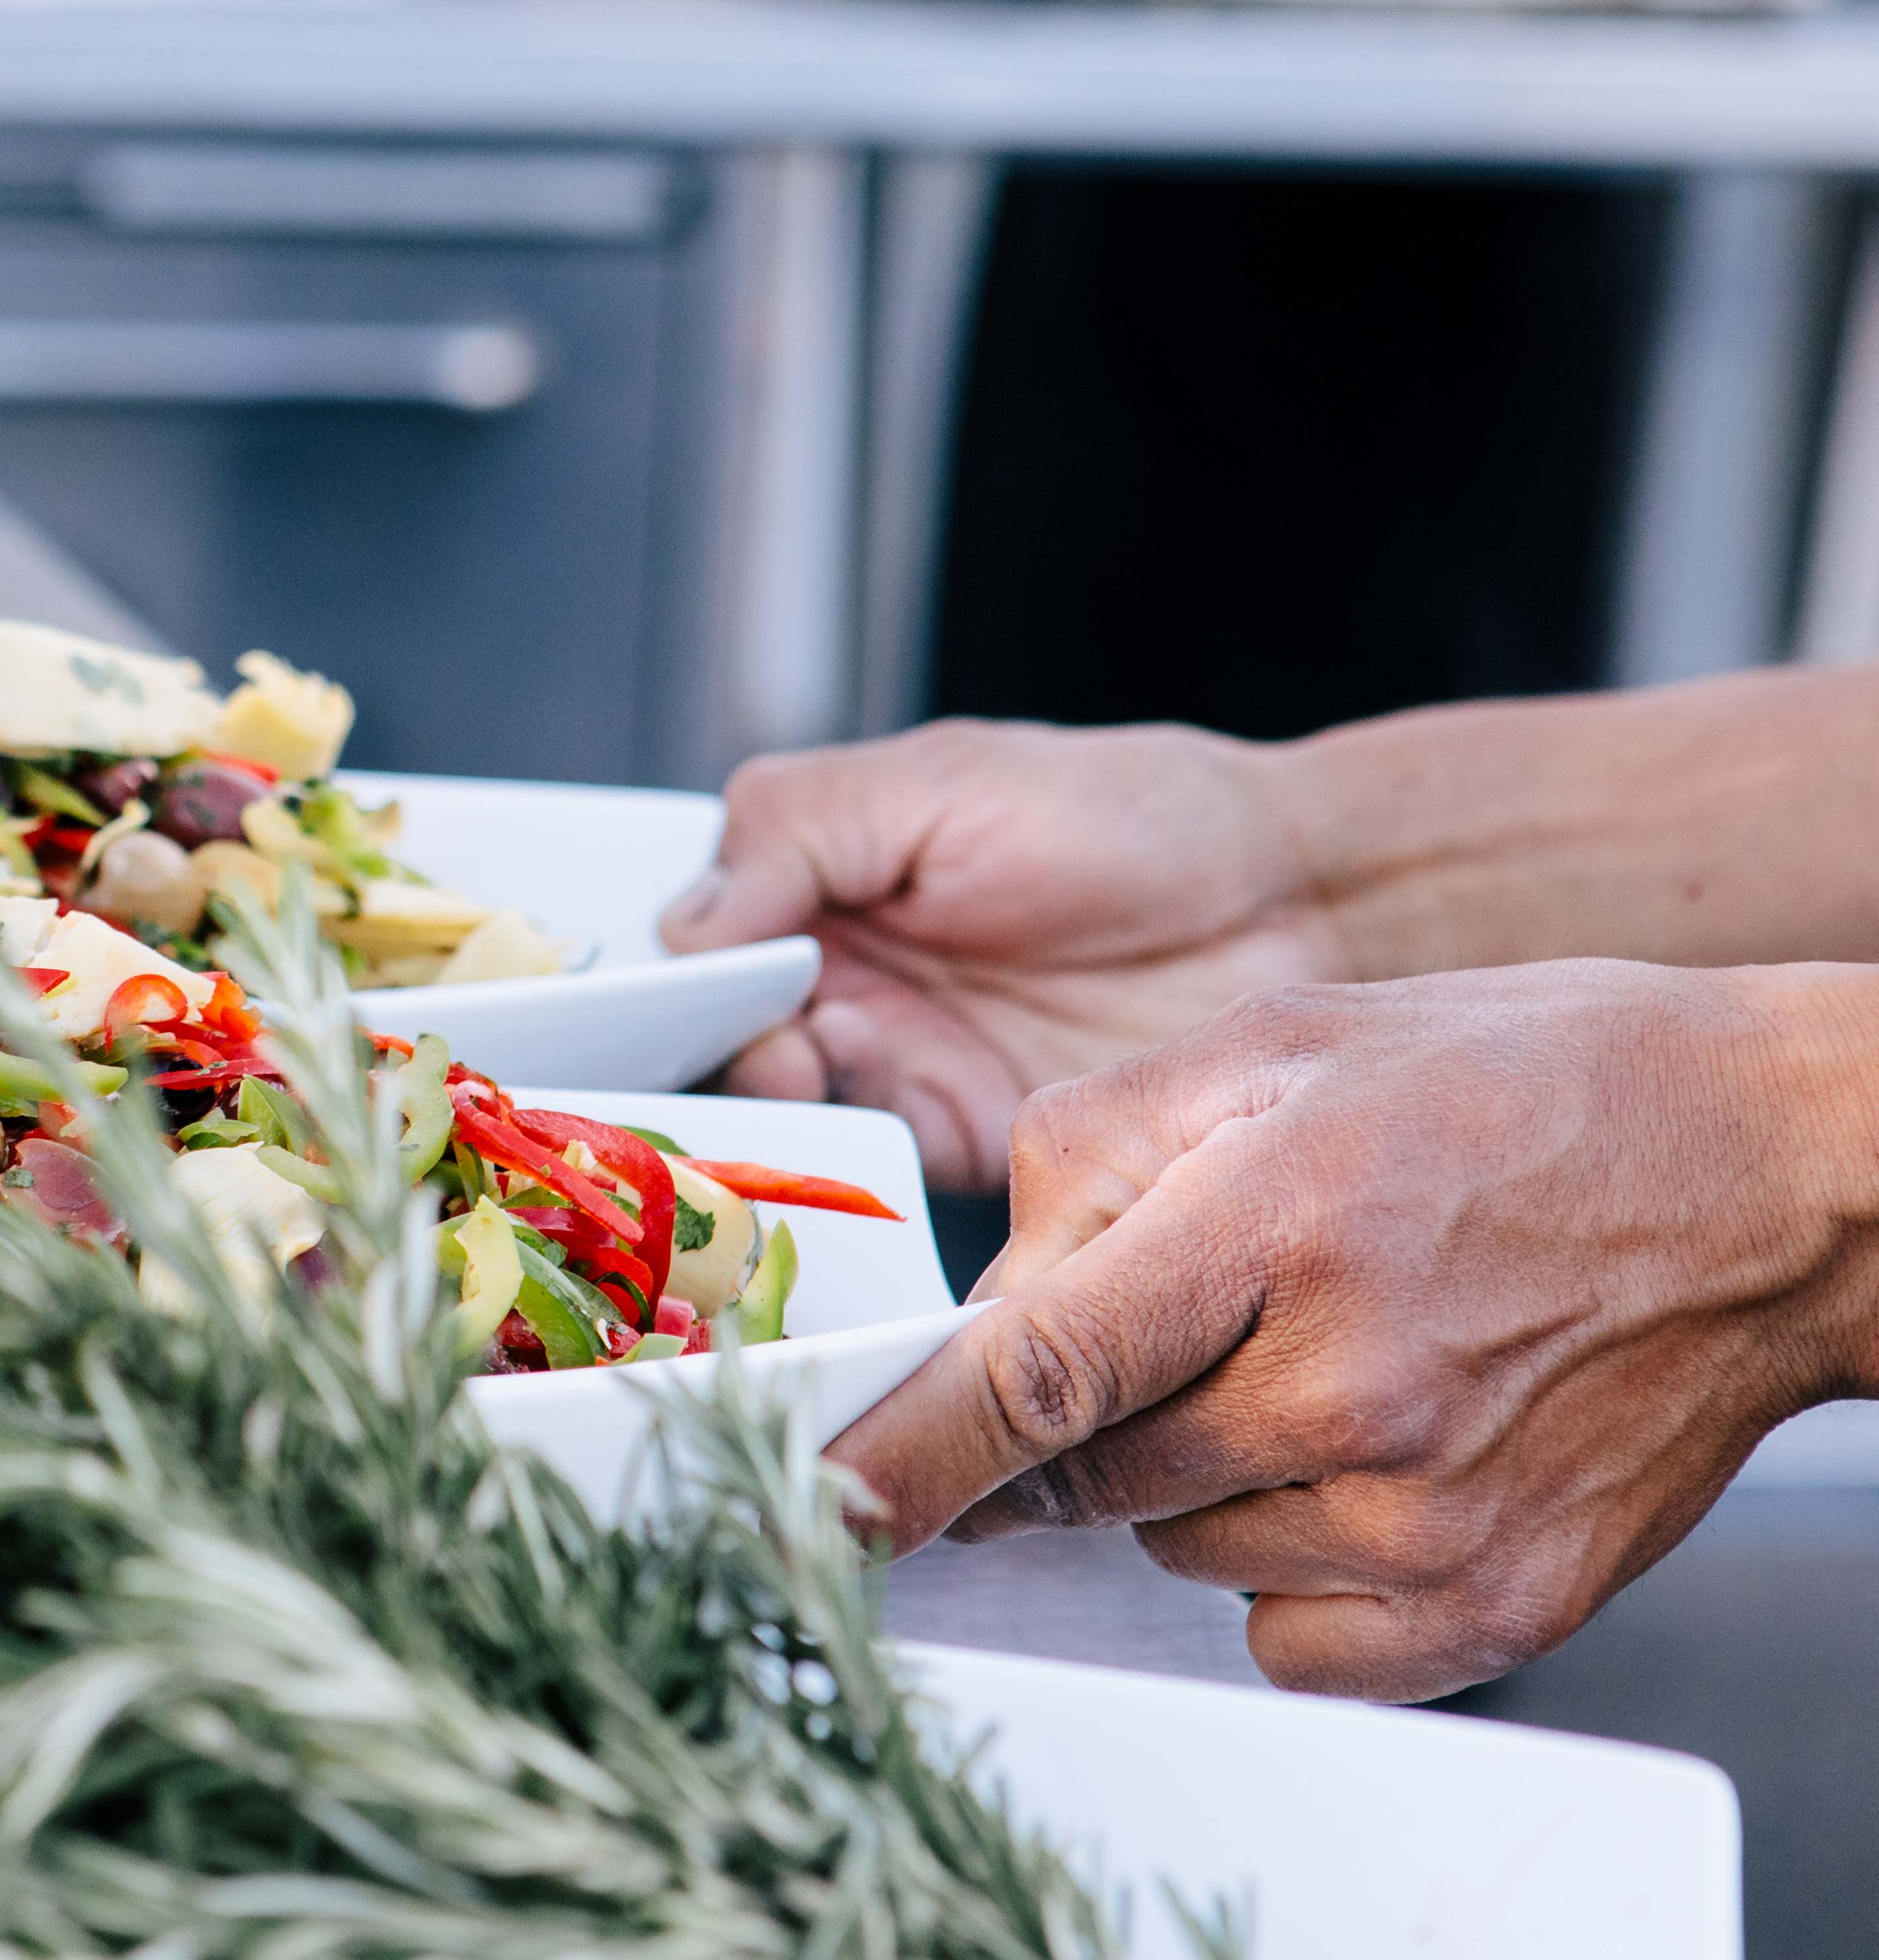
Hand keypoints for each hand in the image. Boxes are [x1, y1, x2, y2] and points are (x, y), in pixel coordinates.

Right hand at [660, 721, 1348, 1193]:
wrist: (1297, 907)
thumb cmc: (1128, 816)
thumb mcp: (940, 784)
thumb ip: (796, 831)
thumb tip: (683, 924)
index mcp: (815, 881)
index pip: (692, 946)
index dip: (661, 979)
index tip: (662, 998)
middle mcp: (840, 980)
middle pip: (713, 1043)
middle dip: (710, 1053)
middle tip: (752, 1040)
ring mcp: (896, 1065)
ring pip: (774, 1114)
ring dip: (768, 1105)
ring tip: (812, 1069)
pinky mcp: (959, 1142)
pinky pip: (862, 1175)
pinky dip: (837, 1170)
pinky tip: (858, 1131)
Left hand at [829, 963, 1878, 1699]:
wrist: (1774, 1173)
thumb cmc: (1519, 1088)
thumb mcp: (1272, 1045)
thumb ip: (1090, 1160)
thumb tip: (983, 1302)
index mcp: (1279, 1226)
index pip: (1034, 1379)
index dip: (901, 1459)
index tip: (810, 1509)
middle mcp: (1351, 1387)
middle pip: (1086, 1471)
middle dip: (1081, 1414)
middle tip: (1194, 1323)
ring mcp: (1428, 1515)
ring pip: (1177, 1547)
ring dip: (1196, 1476)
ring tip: (1321, 1358)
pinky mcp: (1494, 1607)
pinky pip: (1287, 1632)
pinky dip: (1288, 1566)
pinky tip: (1371, 1456)